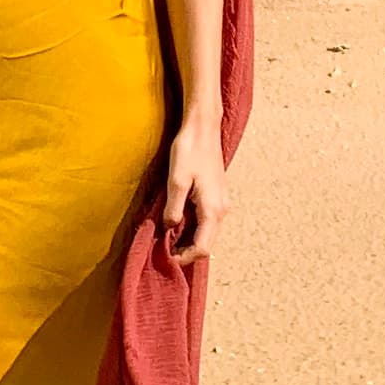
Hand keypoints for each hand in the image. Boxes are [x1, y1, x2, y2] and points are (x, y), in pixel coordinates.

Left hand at [162, 117, 228, 260]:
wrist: (203, 127)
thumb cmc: (189, 150)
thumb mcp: (176, 180)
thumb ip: (173, 209)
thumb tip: (169, 229)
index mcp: (212, 210)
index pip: (202, 248)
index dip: (184, 257)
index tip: (165, 257)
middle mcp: (221, 210)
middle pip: (206, 244)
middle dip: (186, 251)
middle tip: (163, 249)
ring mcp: (221, 202)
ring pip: (207, 233)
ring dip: (188, 239)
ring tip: (167, 236)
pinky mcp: (216, 195)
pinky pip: (206, 220)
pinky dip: (193, 227)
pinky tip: (177, 220)